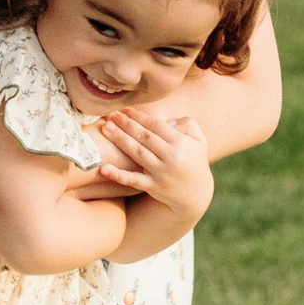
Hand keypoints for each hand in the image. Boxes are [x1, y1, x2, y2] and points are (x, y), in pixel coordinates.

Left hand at [95, 104, 213, 227]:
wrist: (197, 194)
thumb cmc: (195, 162)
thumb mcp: (199, 141)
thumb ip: (188, 124)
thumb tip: (168, 121)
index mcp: (181, 143)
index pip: (155, 125)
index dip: (138, 116)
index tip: (124, 109)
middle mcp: (170, 157)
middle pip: (144, 136)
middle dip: (125, 124)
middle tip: (111, 115)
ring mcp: (160, 173)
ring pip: (137, 153)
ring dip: (119, 139)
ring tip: (106, 128)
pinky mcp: (153, 187)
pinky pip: (133, 180)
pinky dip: (117, 175)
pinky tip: (103, 168)